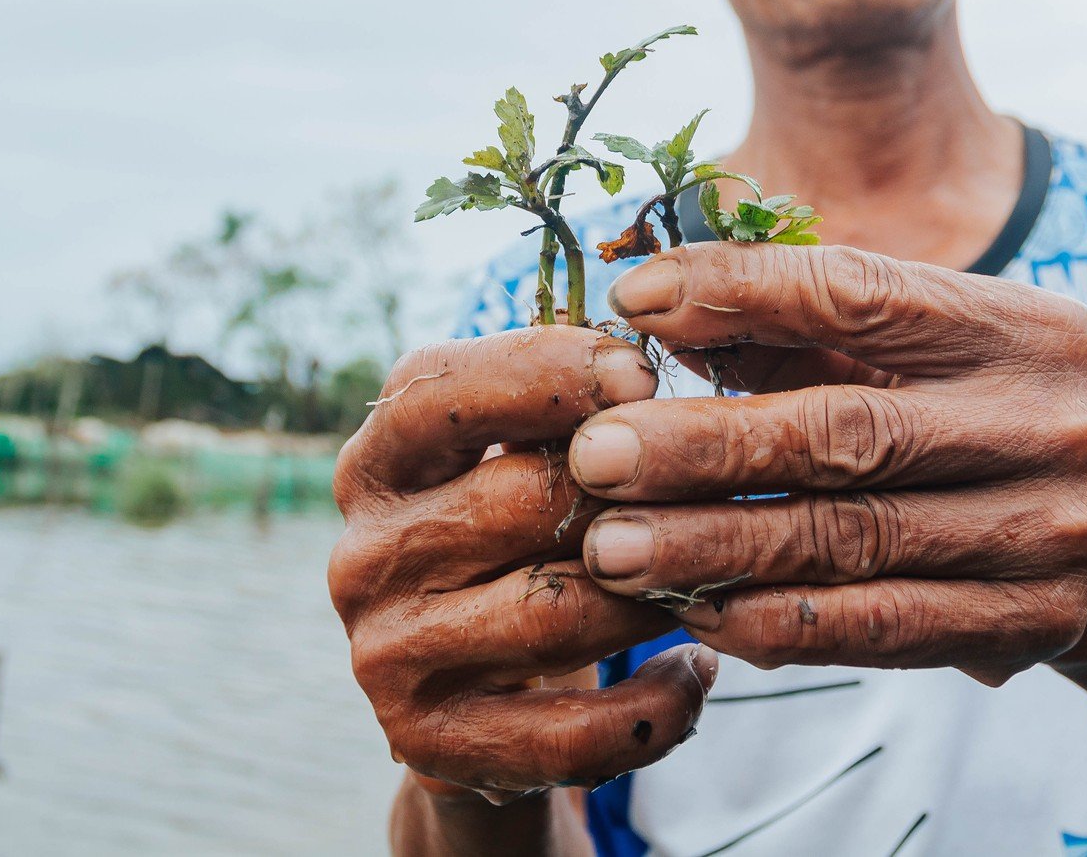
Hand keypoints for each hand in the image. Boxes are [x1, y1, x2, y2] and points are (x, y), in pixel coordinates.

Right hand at [328, 325, 718, 800]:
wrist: (473, 706)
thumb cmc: (518, 546)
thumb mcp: (513, 460)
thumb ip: (557, 406)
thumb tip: (657, 342)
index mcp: (377, 462)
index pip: (438, 392)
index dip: (545, 371)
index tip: (642, 372)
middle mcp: (364, 554)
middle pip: (520, 499)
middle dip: (636, 489)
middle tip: (721, 484)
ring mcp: (386, 655)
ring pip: (557, 611)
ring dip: (659, 594)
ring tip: (721, 574)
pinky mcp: (426, 744)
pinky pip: (568, 732)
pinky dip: (654, 704)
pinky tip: (697, 670)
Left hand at [570, 243, 1086, 686]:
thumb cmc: (960, 418)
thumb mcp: (902, 355)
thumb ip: (788, 327)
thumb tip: (645, 300)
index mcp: (1020, 326)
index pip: (861, 293)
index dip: (738, 293)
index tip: (630, 303)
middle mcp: (1050, 422)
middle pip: (848, 430)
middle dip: (704, 445)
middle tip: (595, 456)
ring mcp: (1051, 530)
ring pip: (852, 539)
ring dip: (715, 547)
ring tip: (612, 548)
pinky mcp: (1032, 623)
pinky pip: (880, 626)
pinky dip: (778, 622)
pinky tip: (695, 612)